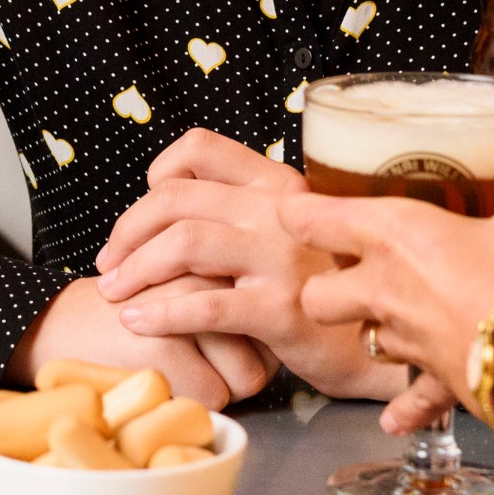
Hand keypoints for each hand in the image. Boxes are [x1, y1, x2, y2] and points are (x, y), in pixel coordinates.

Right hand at [11, 274, 266, 407]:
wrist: (61, 324)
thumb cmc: (134, 313)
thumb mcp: (187, 284)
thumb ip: (237, 292)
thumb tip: (289, 339)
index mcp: (221, 248)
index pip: (277, 317)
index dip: (255, 343)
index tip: (215, 340)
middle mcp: (211, 269)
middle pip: (271, 349)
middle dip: (245, 368)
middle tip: (192, 356)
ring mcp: (187, 303)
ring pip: (249, 377)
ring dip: (220, 386)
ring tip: (174, 366)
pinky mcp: (164, 341)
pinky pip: (214, 397)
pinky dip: (191, 401)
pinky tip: (156, 377)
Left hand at [95, 130, 402, 399]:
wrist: (385, 345)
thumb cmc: (331, 292)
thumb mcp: (296, 234)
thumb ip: (250, 215)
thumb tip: (180, 212)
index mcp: (280, 185)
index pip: (199, 149)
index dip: (157, 174)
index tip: (142, 213)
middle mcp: (280, 211)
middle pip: (176, 199)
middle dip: (128, 230)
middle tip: (108, 263)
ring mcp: (281, 259)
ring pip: (184, 242)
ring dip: (135, 267)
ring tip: (113, 292)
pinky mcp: (281, 310)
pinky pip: (205, 305)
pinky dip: (160, 312)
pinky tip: (137, 322)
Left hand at [282, 167, 493, 435]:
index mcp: (392, 236)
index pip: (314, 218)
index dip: (297, 211)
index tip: (291, 206)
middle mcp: (383, 288)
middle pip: (317, 294)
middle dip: (322, 289)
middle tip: (345, 277)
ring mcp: (403, 339)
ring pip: (360, 341)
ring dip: (371, 334)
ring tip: (389, 328)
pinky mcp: (431, 379)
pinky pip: (410, 397)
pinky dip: (405, 406)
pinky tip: (398, 417)